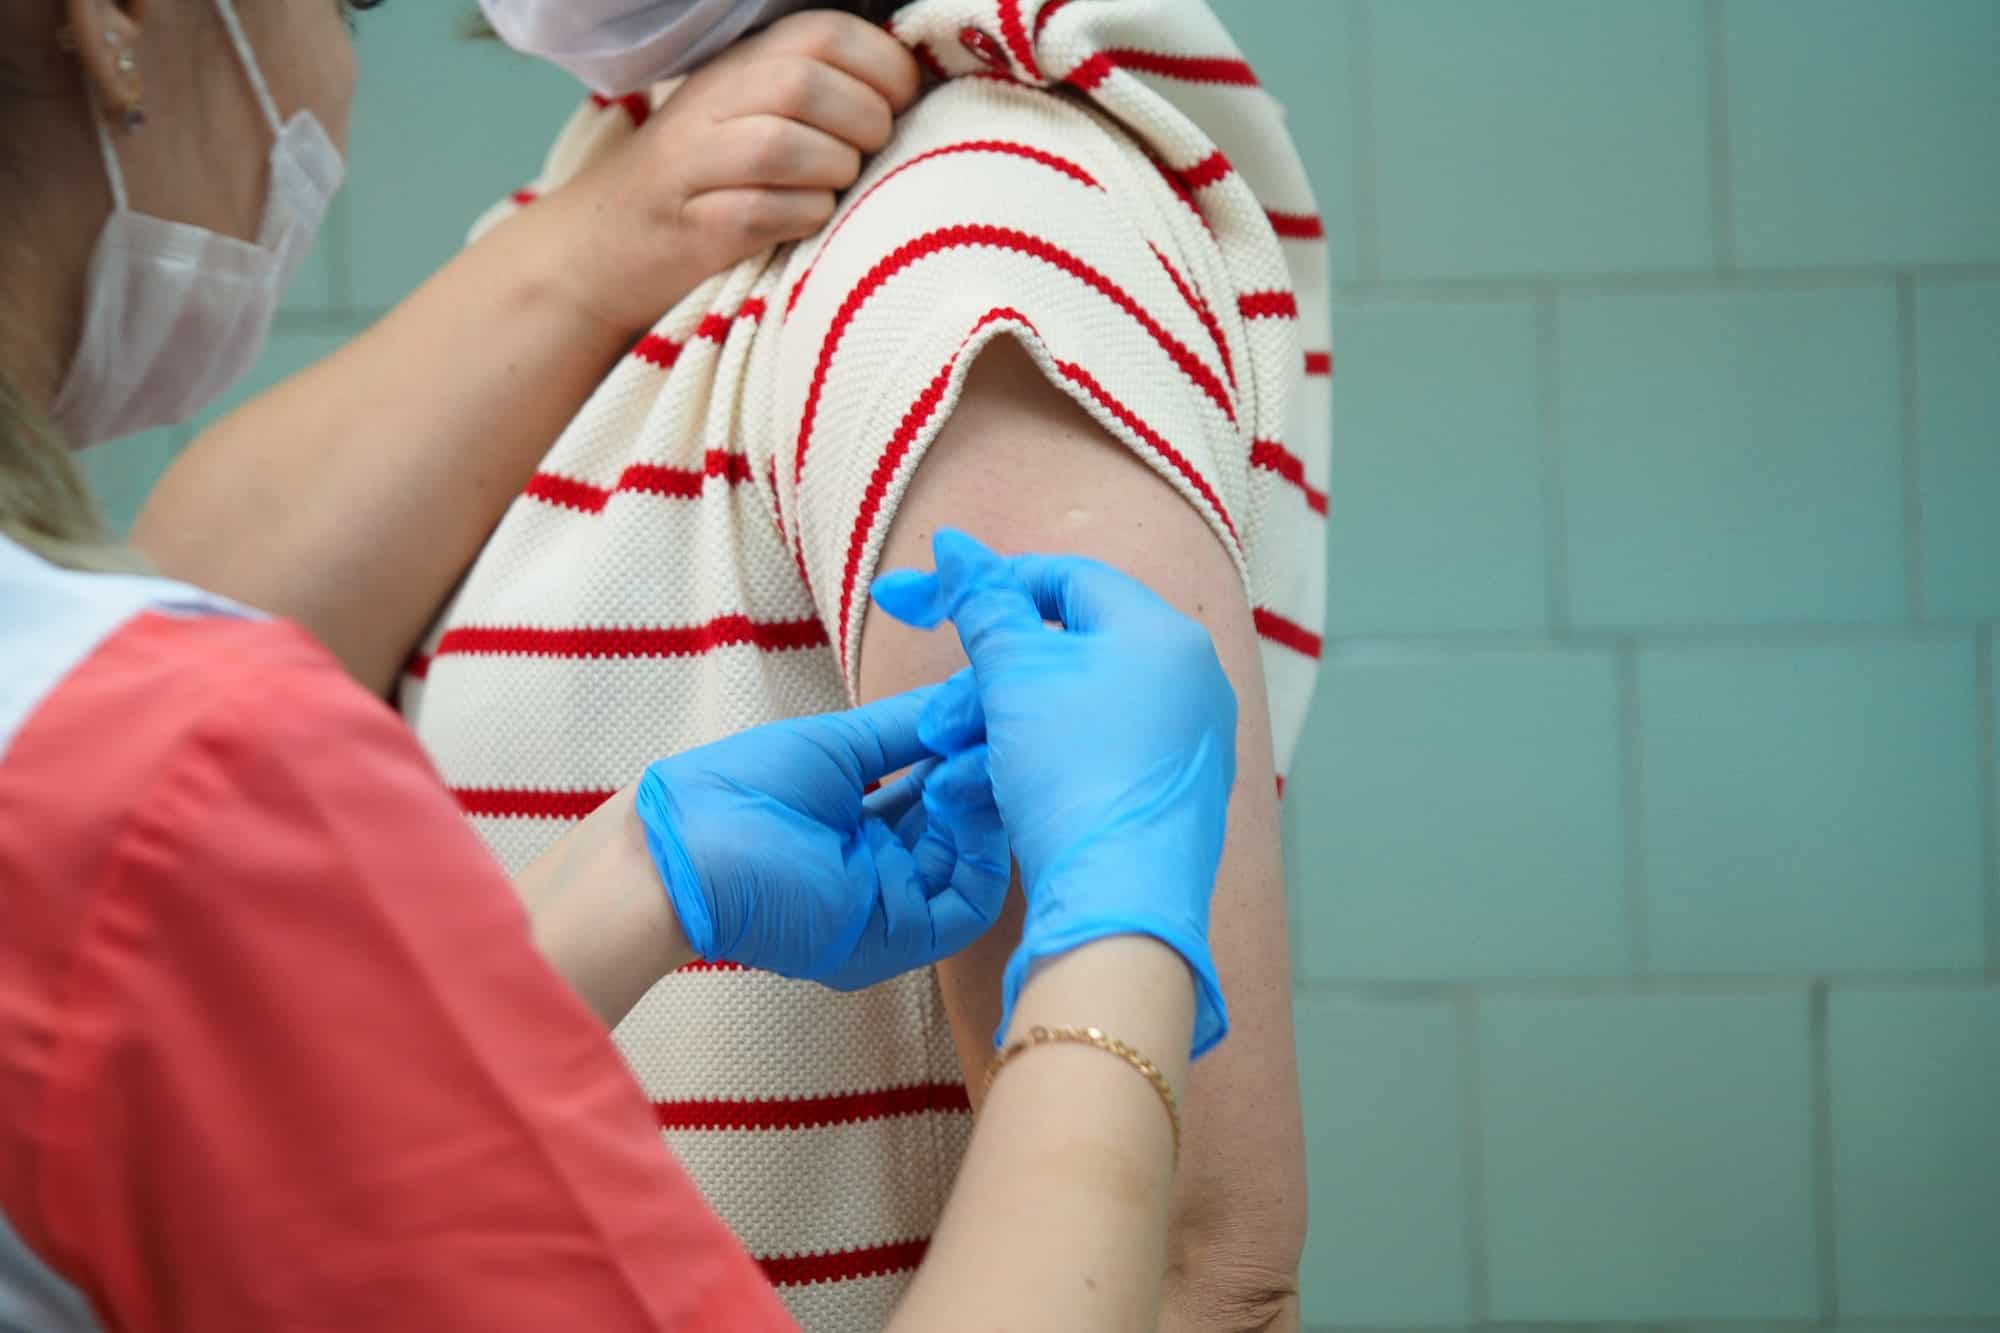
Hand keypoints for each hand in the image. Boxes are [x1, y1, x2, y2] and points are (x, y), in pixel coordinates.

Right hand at [530, 11, 921, 335]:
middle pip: (803, 83)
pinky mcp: (692, 225)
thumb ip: (822, 91)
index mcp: (742, 64)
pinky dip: (803, 217)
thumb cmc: (712, 181)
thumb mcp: (757, 113)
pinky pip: (762, 212)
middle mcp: (713, 102)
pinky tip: (807, 221)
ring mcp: (695, 164)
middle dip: (863, 120)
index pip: (826, 32)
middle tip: (870, 152)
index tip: (900, 104)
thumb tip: (916, 87)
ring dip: (834, 170)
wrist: (608, 243)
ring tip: (837, 187)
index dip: (883, 66)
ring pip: (781, 145)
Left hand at [635, 686, 1008, 989]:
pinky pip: (964, 907)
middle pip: (959, 832)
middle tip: (994, 736)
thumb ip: (909, 727)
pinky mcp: (893, 939)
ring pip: (970, 868)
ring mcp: (888, 907)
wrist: (688, 849)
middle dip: (979, 782)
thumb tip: (971, 698)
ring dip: (982, 813)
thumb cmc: (743, 789)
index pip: (935, 797)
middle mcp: (880, 870)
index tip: (985, 716)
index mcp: (858, 827)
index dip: (963, 758)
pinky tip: (965, 801)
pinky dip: (980, 856)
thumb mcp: (840, 746)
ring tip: (973, 763)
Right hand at [873, 530, 1236, 1056]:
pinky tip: (981, 798)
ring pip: (1068, 714)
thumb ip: (982, 602)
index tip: (919, 603)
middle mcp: (1188, 679)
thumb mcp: (1014, 675)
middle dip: (986, 684)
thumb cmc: (1075, 774)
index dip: (988, 586)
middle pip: (1064, 652)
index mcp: (1163, 631)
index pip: (1066, 578)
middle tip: (936, 720)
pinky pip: (1089, 760)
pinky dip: (1032, 769)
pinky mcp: (1166, 798)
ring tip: (947, 771)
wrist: (1121, 903)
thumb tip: (952, 544)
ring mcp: (1184, 743)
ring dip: (996, 733)